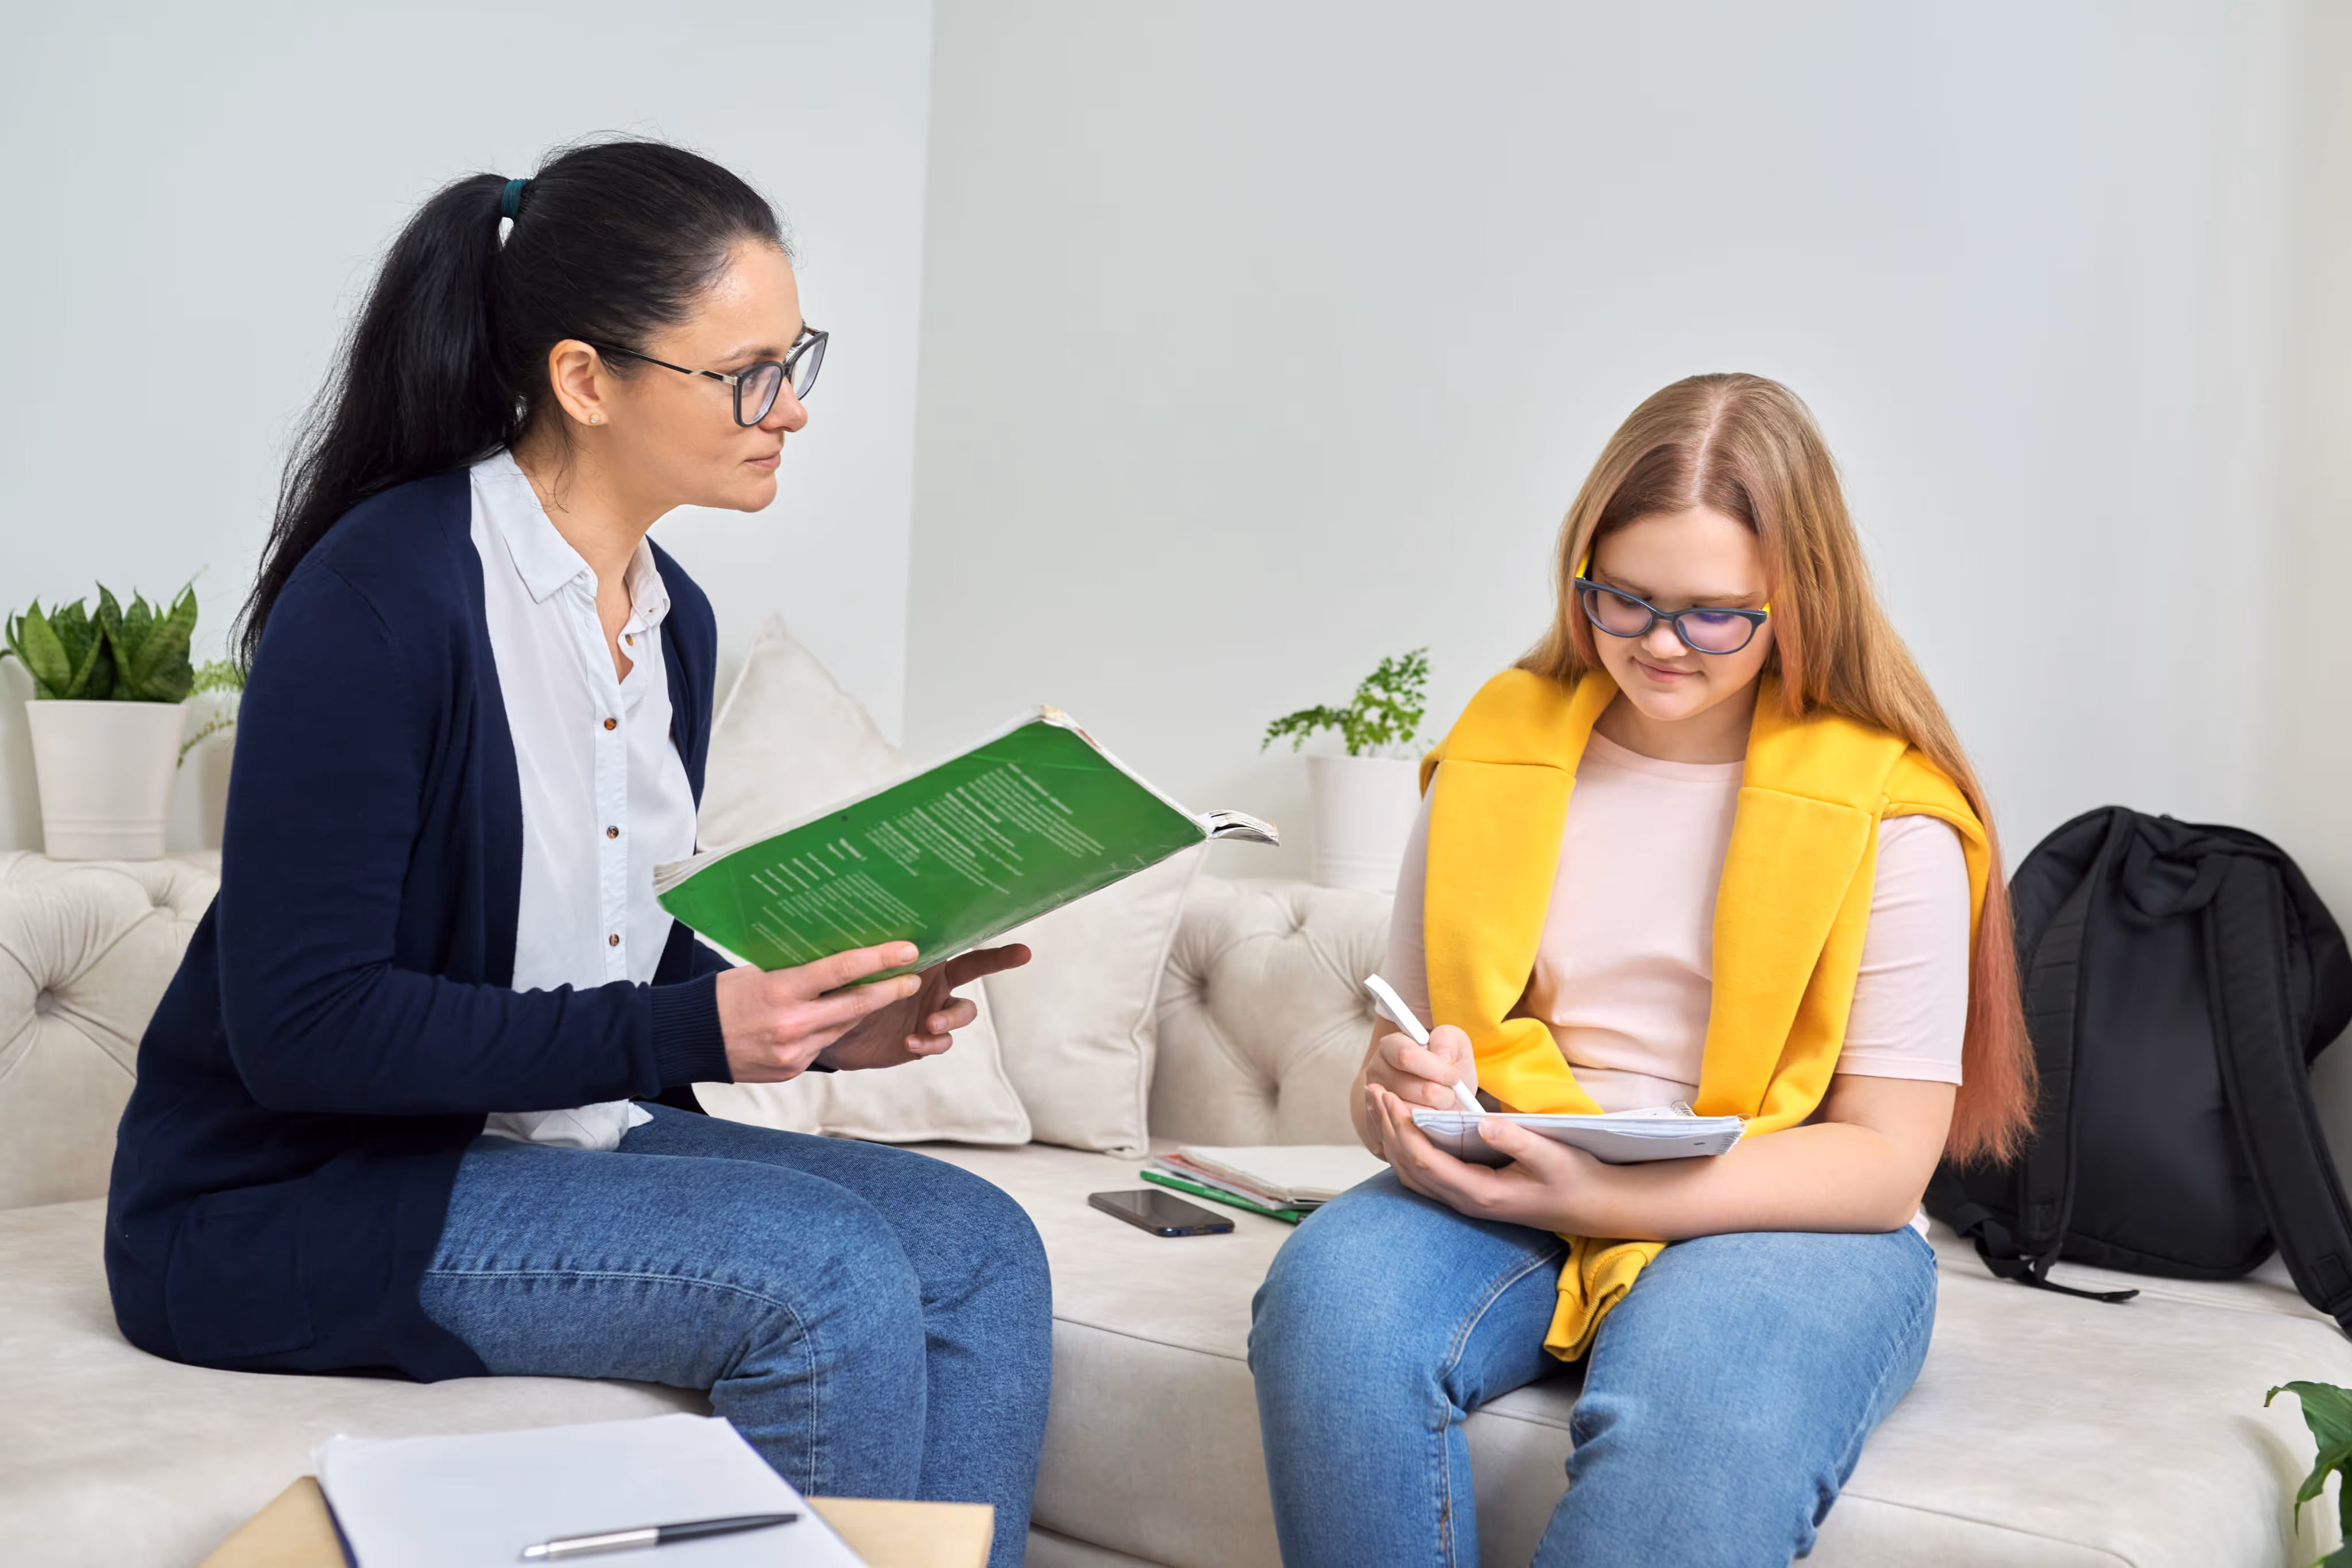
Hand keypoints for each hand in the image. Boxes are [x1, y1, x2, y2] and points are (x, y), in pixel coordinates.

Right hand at [715, 942, 1030, 1082]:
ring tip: (883, 992)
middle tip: (914, 977)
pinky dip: (829, 1031)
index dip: (878, 960)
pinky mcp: (792, 1070)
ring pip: (842, 1028)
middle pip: (854, 1005)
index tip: (906, 951)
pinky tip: (828, 1020)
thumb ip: (796, 973)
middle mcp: (792, 1025)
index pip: (840, 971)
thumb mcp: (757, 973)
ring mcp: (794, 1052)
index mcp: (781, 991)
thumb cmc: (720, 997)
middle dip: (890, 990)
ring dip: (862, 1011)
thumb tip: (834, 962)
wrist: (687, 1041)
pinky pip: (822, 1047)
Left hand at [819, 943, 1031, 1070]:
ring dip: (951, 1018)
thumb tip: (878, 929)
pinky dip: (930, 1042)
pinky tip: (910, 1041)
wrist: (829, 1029)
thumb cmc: (843, 988)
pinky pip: (940, 1042)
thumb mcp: (854, 968)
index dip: (985, 937)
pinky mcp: (924, 1039)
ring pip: (961, 1012)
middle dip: (1000, 960)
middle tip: (1020, 953)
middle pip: (976, 968)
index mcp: (922, 958)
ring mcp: (933, 1011)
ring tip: (930, 1024)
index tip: (1018, 940)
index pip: (955, 942)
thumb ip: (871, 954)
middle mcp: (935, 982)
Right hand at [1355, 1023, 1477, 1159]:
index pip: (1407, 1057)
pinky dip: (1429, 1128)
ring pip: (1417, 1114)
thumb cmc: (1444, 1068)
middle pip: (1418, 1090)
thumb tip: (1442, 1056)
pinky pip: (1411, 1133)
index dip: (1438, 1069)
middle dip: (1445, 1094)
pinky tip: (1432, 1118)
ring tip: (1441, 1105)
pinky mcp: (1382, 1127)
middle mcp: (1376, 1072)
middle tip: (1450, 1093)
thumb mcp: (1453, 1044)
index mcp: (1389, 1047)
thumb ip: (1448, 1040)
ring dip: (1439, 1113)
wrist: (1434, 1096)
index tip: (1454, 1076)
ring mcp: (1376, 1101)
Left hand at [1365, 1082, 1614, 1232]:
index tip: (1390, 1097)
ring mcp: (1465, 1201)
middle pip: (1410, 1167)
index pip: (1426, 1161)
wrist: (1591, 1207)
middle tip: (1373, 1090)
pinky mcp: (1470, 1194)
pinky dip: (1407, 1150)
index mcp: (1481, 1193)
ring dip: (1393, 1138)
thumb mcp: (1553, 1156)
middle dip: (1388, 1128)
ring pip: (1413, 1173)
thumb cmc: (1575, 1178)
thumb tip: (1484, 1123)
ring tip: (1381, 1104)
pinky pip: (1426, 1175)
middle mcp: (1466, 1201)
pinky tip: (1404, 1128)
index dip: (1402, 1129)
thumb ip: (1519, 1140)